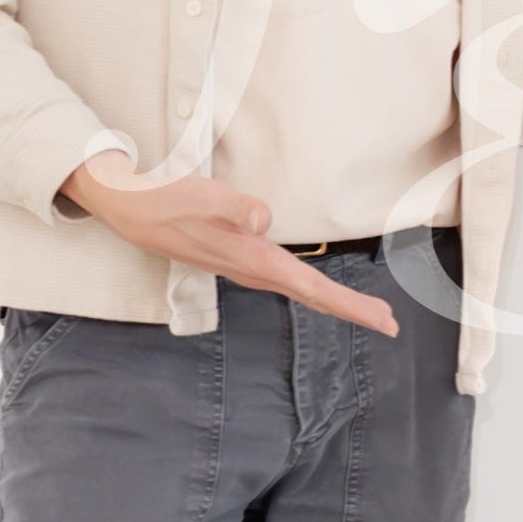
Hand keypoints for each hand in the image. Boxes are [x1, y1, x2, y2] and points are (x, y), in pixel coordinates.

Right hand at [58, 160, 401, 332]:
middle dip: (352, 310)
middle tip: (392, 324)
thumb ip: (233, 206)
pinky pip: (285, 280)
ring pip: (298, 289)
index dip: (348, 304)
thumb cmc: (168, 200)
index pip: (310, 286)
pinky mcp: (238, 258)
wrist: (130, 209)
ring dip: (333, 301)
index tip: (382, 320)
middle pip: (311, 294)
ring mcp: (244, 267)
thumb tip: (265, 219)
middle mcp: (251, 269)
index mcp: (251, 259)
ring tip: (368, 312)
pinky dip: (310, 288)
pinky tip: (317, 291)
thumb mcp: (200, 196)